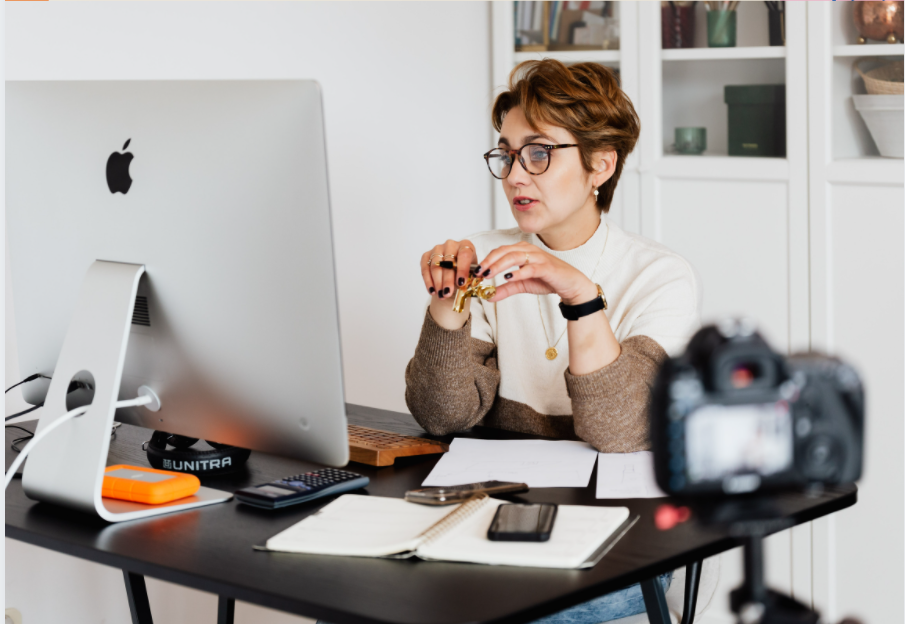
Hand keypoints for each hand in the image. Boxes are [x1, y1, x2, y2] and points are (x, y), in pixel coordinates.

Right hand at [420, 239, 477, 300]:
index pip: (464, 254)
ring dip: (438, 282)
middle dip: (448, 279)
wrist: (454, 273)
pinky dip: (428, 281)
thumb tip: (474, 279)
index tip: (461, 282)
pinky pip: (425, 268)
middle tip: (448, 293)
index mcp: (466, 245)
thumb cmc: (464, 272)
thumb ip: (472, 277)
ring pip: (435, 265)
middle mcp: (451, 244)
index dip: (462, 268)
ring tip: (441, 294)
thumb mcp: (472, 274)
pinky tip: (432, 291)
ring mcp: (437, 249)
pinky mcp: (427, 255)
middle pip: (448, 261)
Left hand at [476, 242, 597, 304]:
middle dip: (489, 261)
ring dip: (499, 265)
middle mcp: (529, 250)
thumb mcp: (522, 285)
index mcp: (522, 250)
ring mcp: (538, 257)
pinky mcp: (546, 267)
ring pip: (514, 256)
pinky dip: (518, 272)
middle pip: (504, 251)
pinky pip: (530, 268)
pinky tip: (508, 278)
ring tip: (488, 274)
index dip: (486, 259)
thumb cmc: (547, 280)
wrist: (570, 285)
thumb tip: (488, 296)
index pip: (500, 251)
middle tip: (478, 272)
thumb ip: (506, 289)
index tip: (476, 272)